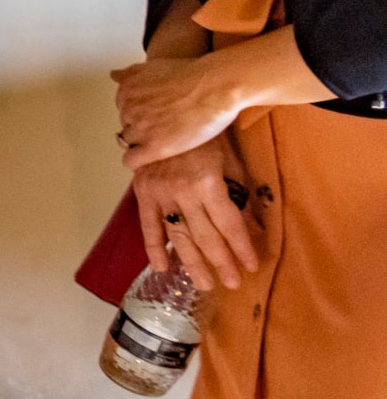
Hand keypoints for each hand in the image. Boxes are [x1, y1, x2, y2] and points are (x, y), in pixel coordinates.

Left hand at [112, 53, 242, 167]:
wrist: (214, 87)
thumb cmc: (191, 74)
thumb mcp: (153, 66)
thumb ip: (130, 73)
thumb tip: (114, 75)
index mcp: (126, 90)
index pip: (123, 109)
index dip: (140, 112)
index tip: (156, 114)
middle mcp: (128, 109)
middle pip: (127, 124)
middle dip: (142, 126)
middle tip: (164, 126)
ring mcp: (140, 129)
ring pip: (129, 142)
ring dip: (142, 142)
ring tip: (164, 140)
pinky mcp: (154, 147)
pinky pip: (131, 160)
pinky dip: (136, 161)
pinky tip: (149, 157)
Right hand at [131, 135, 255, 290]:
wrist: (167, 114)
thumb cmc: (207, 137)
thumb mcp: (232, 163)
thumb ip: (240, 196)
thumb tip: (254, 228)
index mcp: (208, 183)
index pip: (229, 224)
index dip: (241, 247)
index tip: (251, 266)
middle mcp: (182, 192)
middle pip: (205, 236)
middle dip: (221, 262)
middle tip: (231, 284)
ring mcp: (160, 194)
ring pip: (178, 236)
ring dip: (192, 263)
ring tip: (205, 284)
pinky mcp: (143, 192)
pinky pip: (148, 225)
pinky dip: (154, 246)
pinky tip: (162, 267)